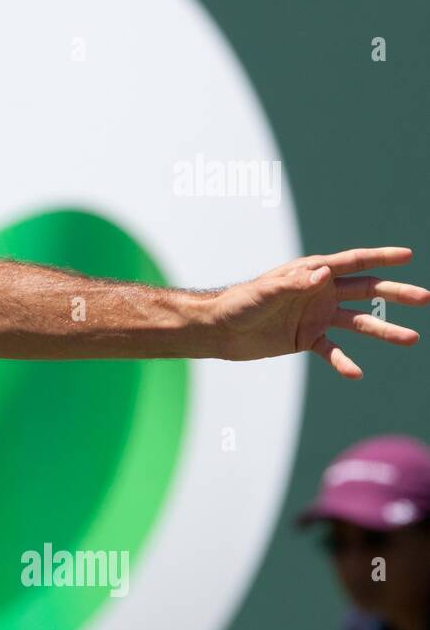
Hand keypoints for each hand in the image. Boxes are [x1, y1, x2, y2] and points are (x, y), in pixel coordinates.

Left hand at [209, 247, 428, 377]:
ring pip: (359, 321)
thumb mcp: (266, 291)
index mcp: (312, 272)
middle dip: (396, 293)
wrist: (220, 330)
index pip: (353, 262)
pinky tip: (356, 374)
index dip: (381, 258)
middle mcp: (320, 292)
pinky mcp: (308, 338)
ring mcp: (317, 315)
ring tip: (411, 339)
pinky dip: (344, 362)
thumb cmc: (240, 303)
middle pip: (366, 290)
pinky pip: (333, 351)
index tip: (408, 255)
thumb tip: (324, 274)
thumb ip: (295, 283)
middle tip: (426, 298)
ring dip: (384, 330)